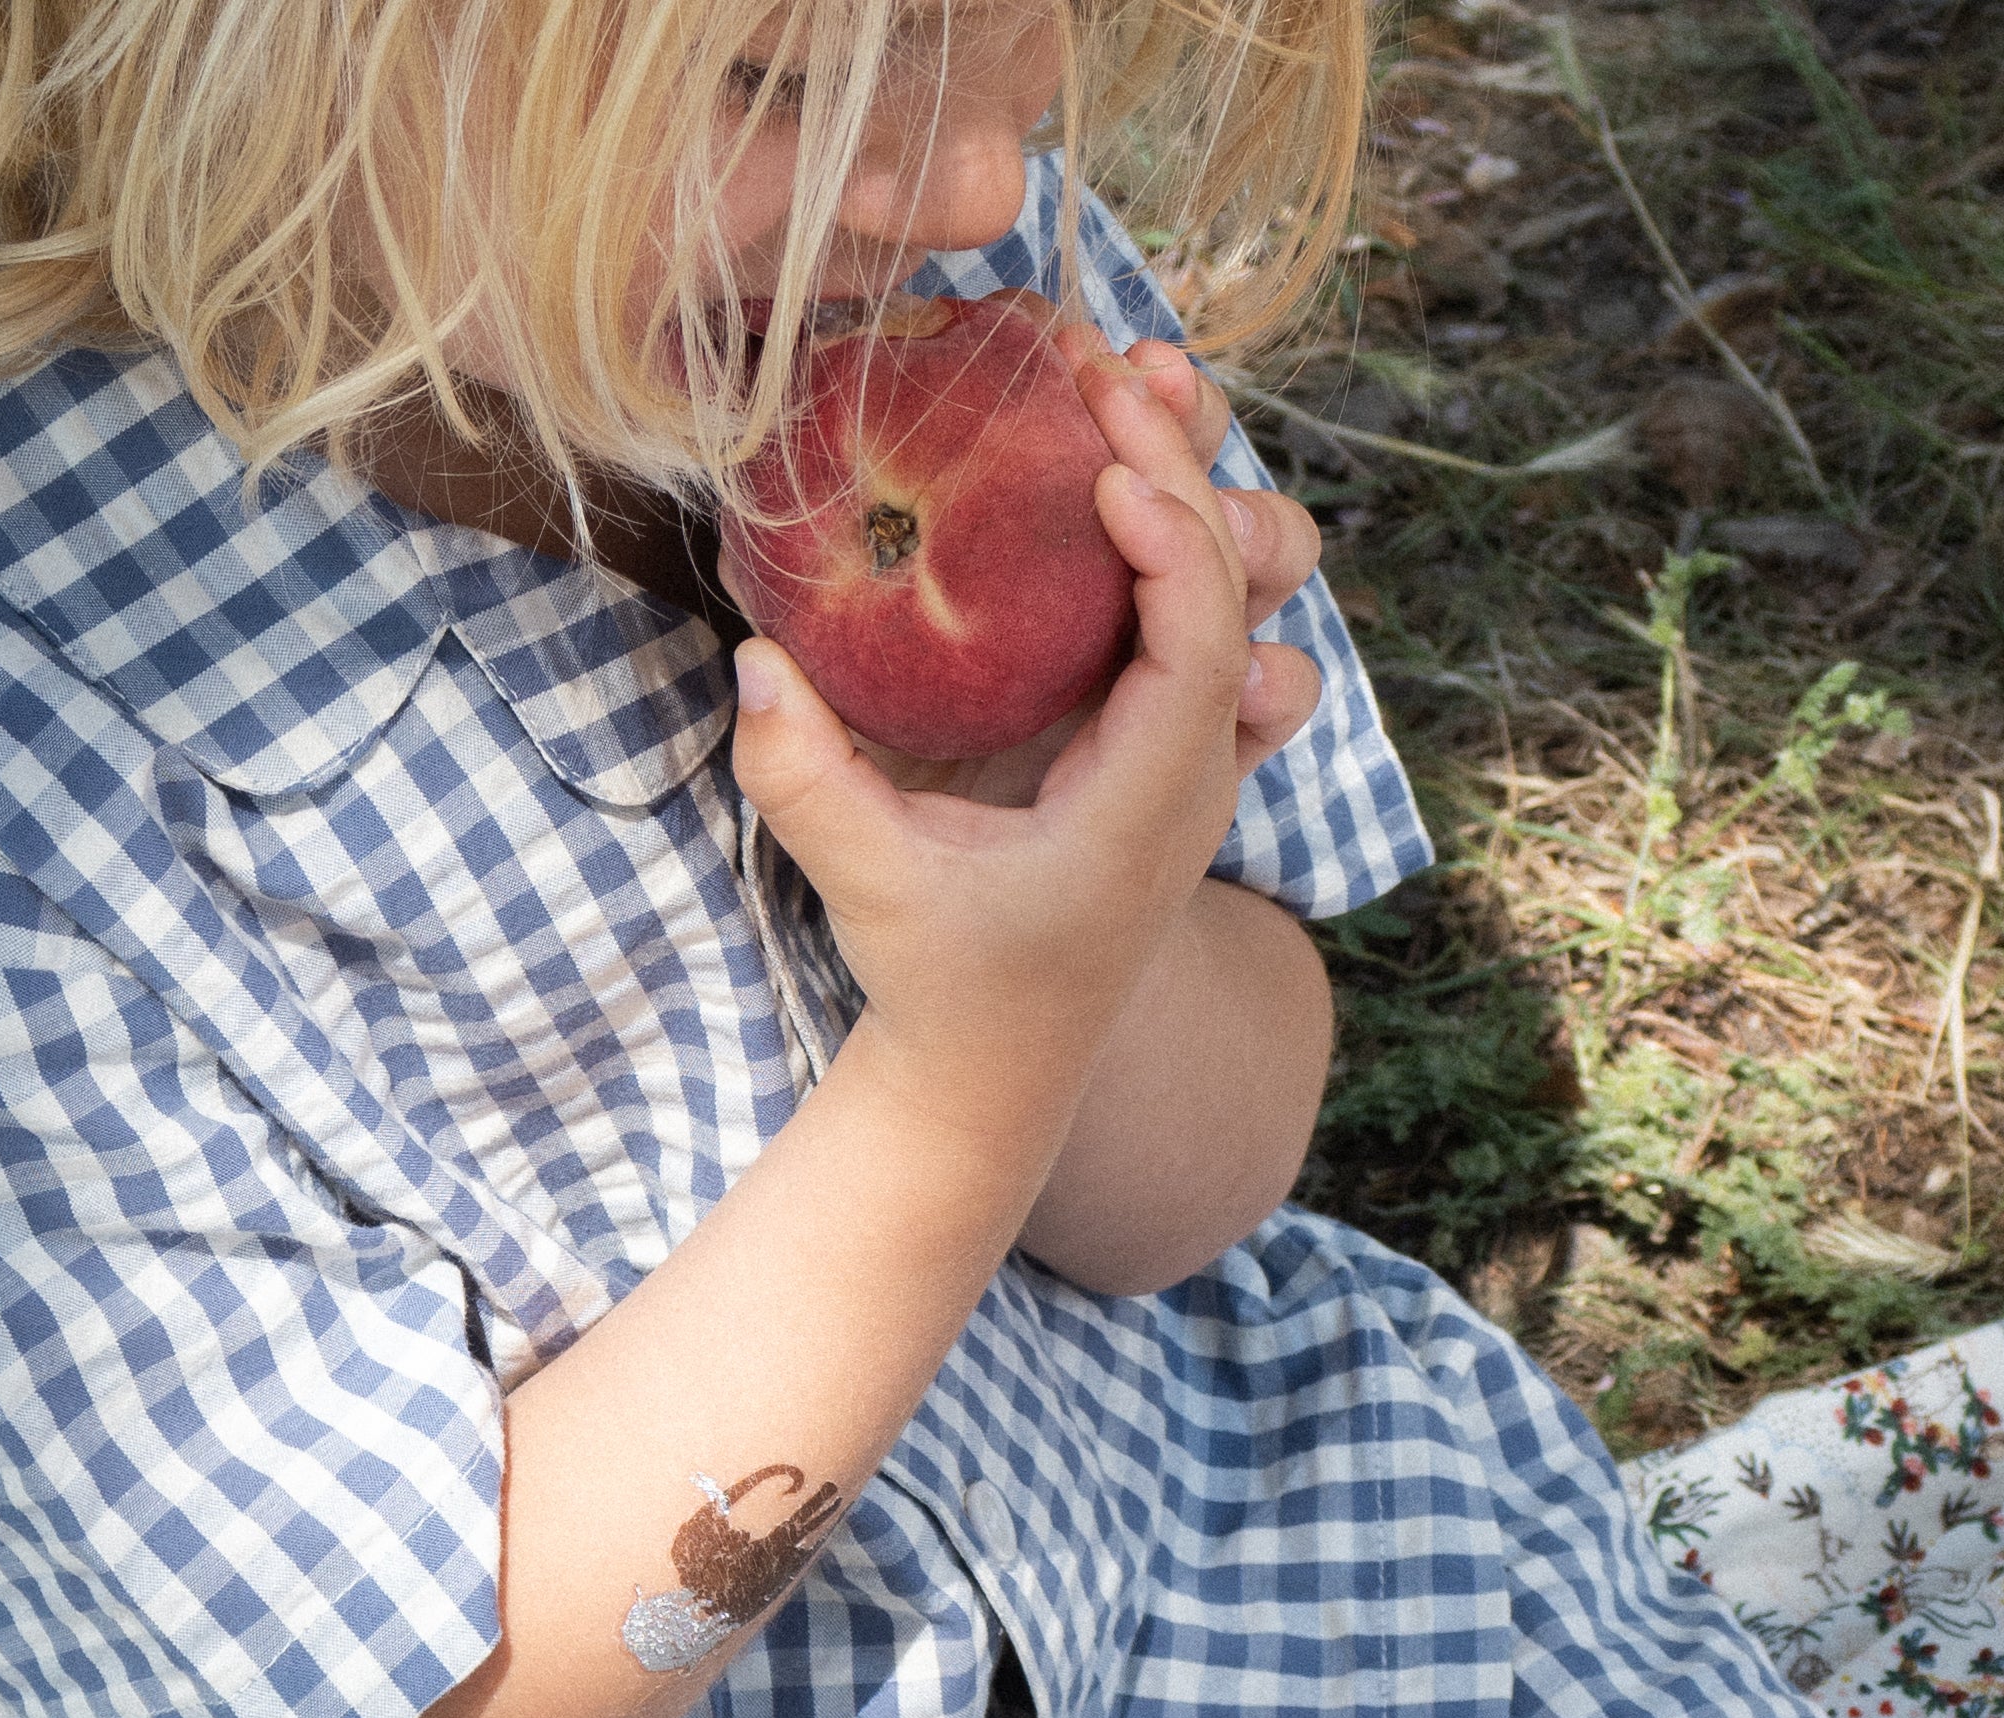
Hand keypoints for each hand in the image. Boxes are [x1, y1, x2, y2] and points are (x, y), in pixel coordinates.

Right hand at [723, 332, 1324, 1131]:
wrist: (999, 1061)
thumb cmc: (942, 980)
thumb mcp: (866, 887)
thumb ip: (806, 783)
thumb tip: (757, 661)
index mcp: (1146, 808)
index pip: (1203, 652)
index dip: (1173, 546)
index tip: (1105, 467)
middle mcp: (1195, 767)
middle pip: (1245, 591)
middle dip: (1187, 468)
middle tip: (1110, 370)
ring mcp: (1194, 745)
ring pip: (1246, 588)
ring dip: (1199, 482)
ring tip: (1130, 386)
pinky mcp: (1166, 728)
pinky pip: (1199, 604)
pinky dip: (1174, 523)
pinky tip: (1110, 458)